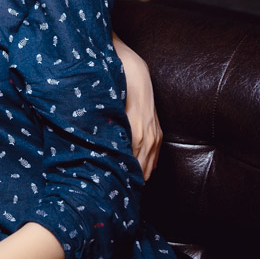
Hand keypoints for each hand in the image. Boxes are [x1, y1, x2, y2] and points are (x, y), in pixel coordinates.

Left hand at [114, 36, 161, 179]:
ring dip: (138, 175)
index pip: (128, 164)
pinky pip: (155, 154)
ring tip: (127, 189)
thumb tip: (101, 149)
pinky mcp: (158, 128)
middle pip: (139, 168)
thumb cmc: (116, 85)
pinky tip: (141, 173)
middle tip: (115, 194)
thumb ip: (107, 129)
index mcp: (135, 132)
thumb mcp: (108, 108)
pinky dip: (148, 165)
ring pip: (149, 164)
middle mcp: (147, 136)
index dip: (118, 176)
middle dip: (127, 180)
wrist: (131, 65)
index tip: (108, 187)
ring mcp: (154, 133)